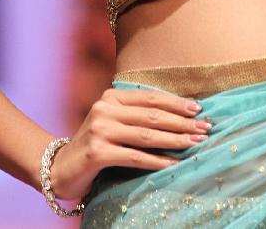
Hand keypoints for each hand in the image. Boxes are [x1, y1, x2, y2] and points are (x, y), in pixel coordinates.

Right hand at [49, 87, 212, 202]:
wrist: (60, 169)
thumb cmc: (95, 145)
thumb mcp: (114, 123)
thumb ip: (137, 116)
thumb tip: (179, 116)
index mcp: (111, 97)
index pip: (151, 97)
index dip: (176, 103)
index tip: (199, 109)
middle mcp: (105, 108)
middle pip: (152, 115)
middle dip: (182, 122)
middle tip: (205, 127)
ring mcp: (100, 129)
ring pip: (147, 135)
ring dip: (175, 140)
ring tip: (195, 143)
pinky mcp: (98, 152)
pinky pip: (135, 156)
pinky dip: (157, 161)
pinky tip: (173, 164)